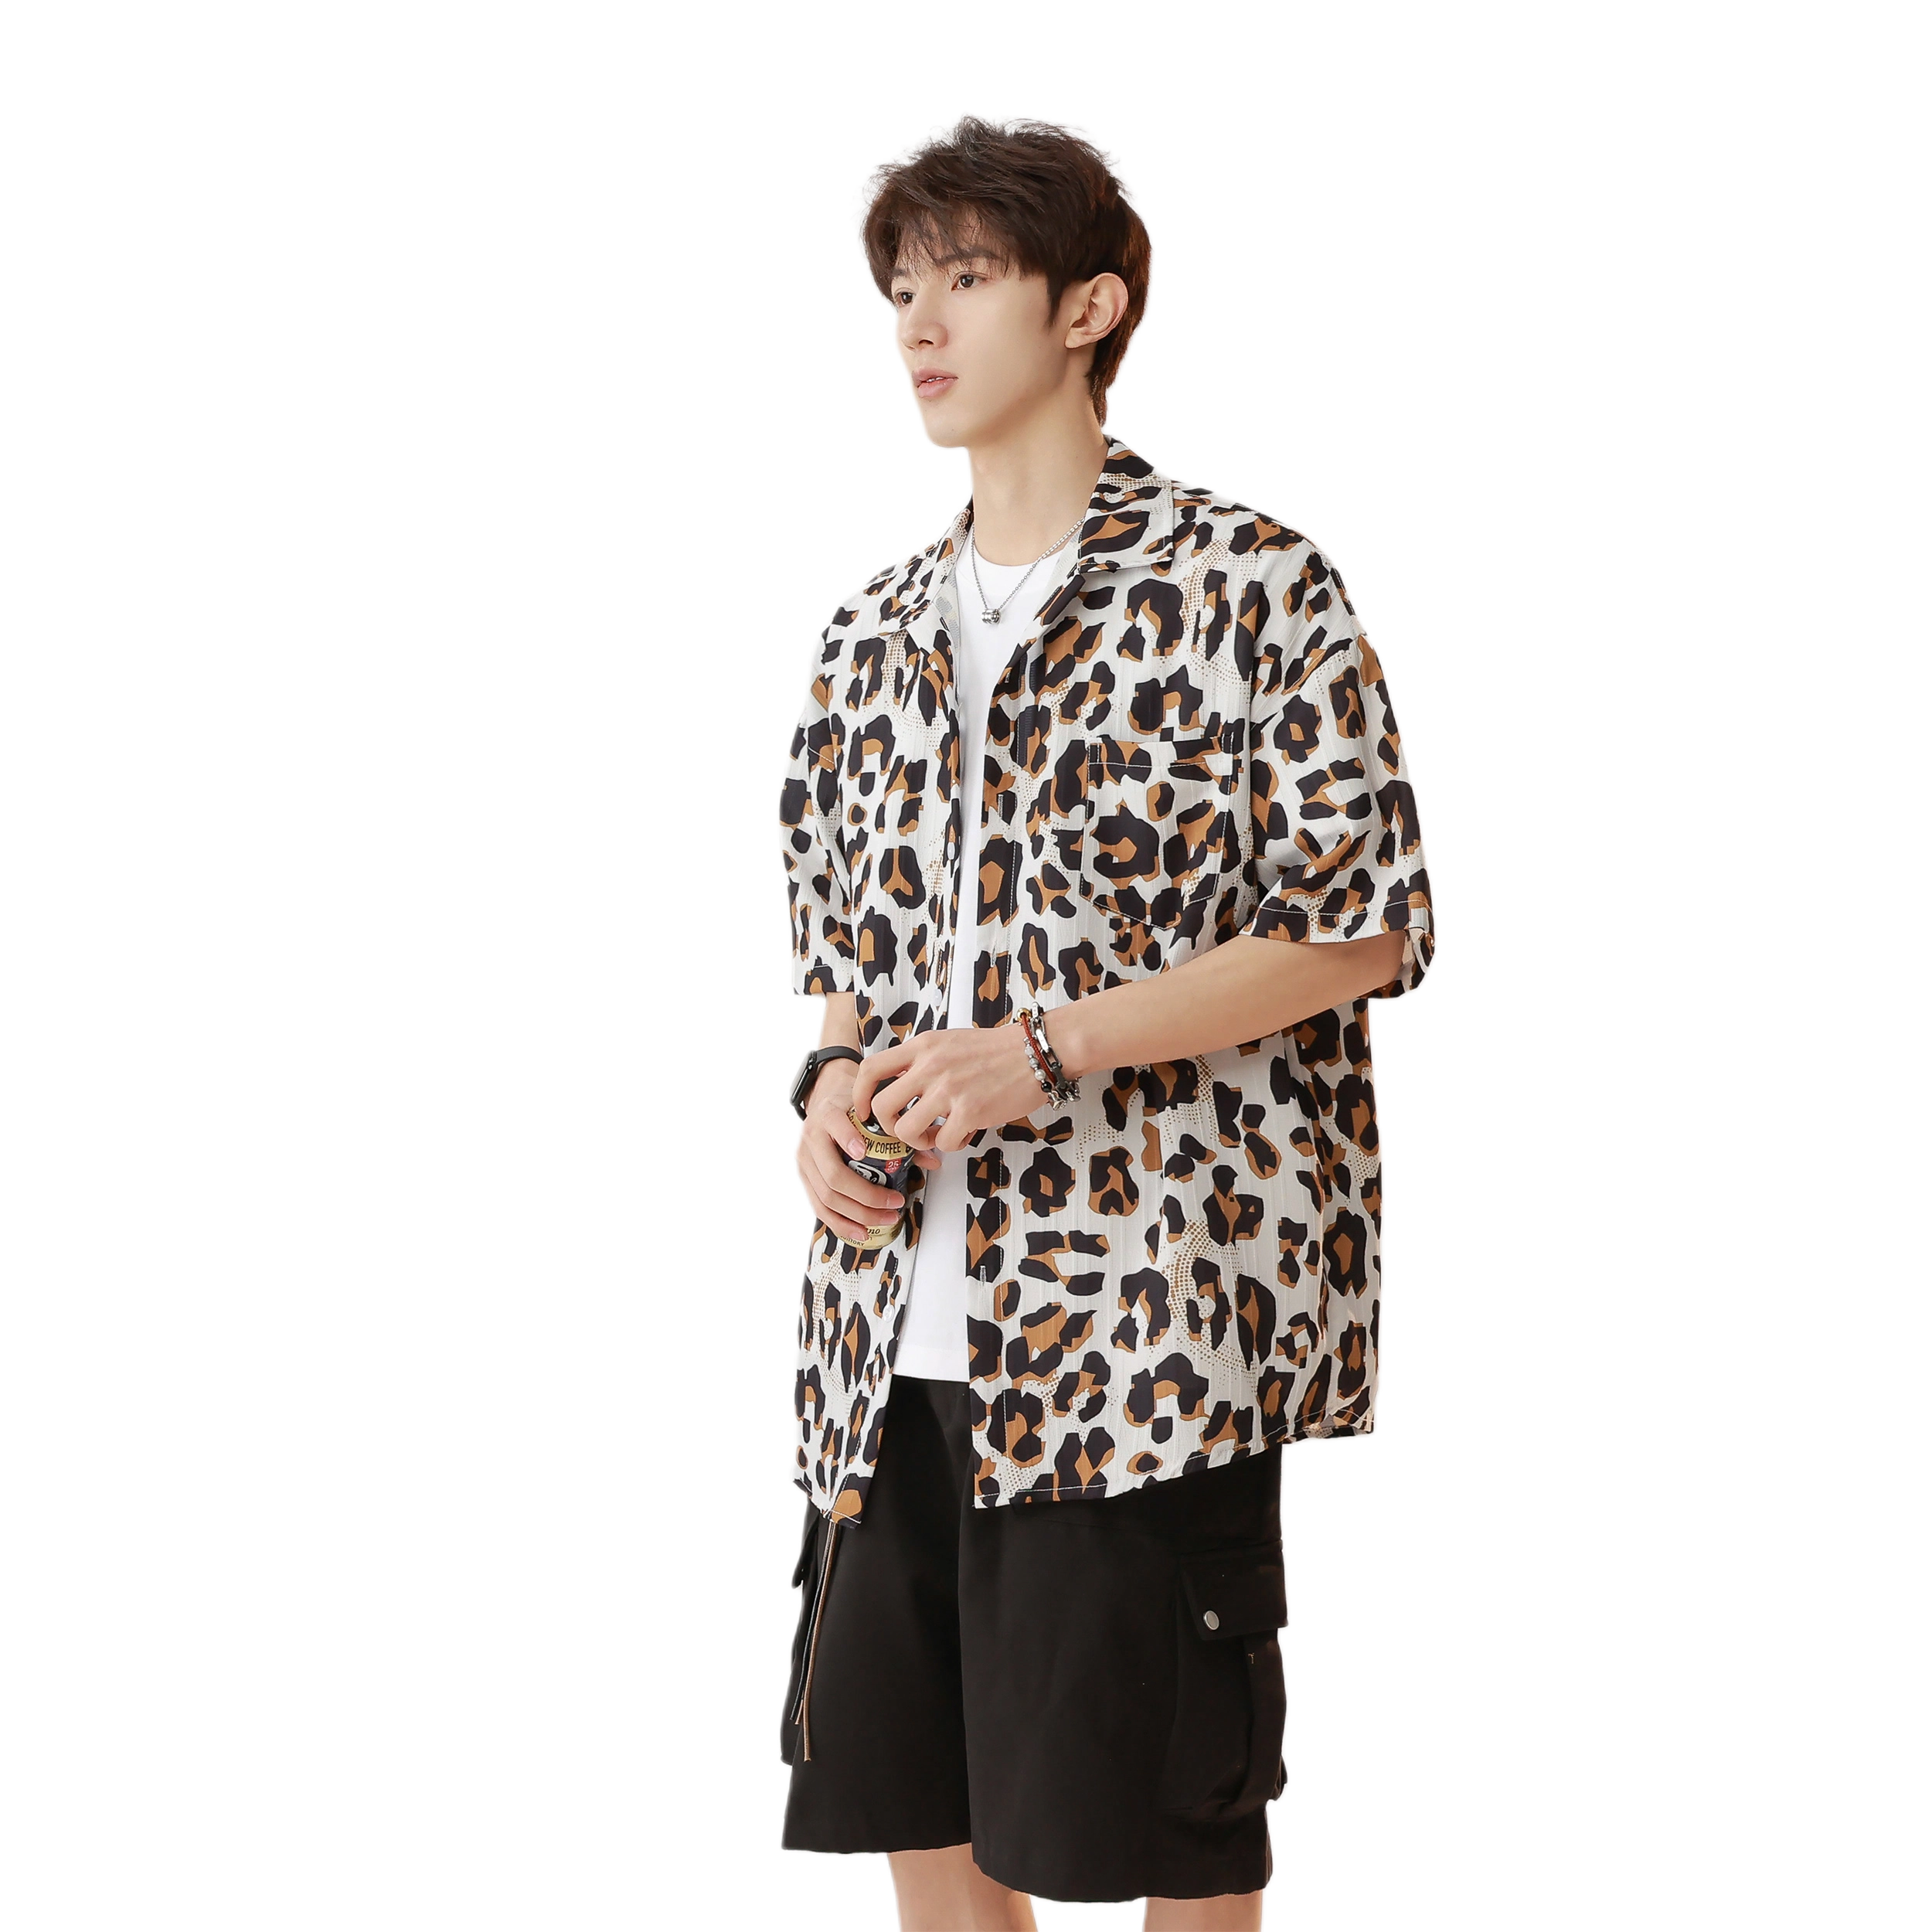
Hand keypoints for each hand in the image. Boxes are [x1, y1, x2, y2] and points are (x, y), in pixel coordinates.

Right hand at [793, 1058, 942, 1245]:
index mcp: (828, 1113)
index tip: (862, 1152)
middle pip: (833, 1174)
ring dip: (858, 1214)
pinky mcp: (805, 1178)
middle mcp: (812, 1137)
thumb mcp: (872, 1111)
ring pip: (826, 1197)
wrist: (825, 1106)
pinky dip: (841, 1223)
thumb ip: (900, 1132)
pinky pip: (820, 1208)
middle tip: (894, 1202)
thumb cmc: (850, 1107)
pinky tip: (861, 1231)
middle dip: (867, 1196)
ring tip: (885, 1219)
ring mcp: (805, 1160)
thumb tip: (931, 1161)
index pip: (834, 1123)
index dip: (847, 1139)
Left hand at [851, 1022, 1046, 1153]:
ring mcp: (949, 1089)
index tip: (864, 1111)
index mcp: (922, 1046)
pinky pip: (944, 1142)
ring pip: (907, 1130)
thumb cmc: (996, 1050)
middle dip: (889, 1127)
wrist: (1036, 1051)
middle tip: (907, 1129)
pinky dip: (952, 1144)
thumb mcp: (949, 1042)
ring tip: (937, 1134)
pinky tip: (966, 1132)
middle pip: (881, 1106)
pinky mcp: (971, 1111)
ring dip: (919, 1140)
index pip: (871, 1069)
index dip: (859, 1095)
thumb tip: (900, 1088)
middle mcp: (930, 1065)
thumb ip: (922, 1061)